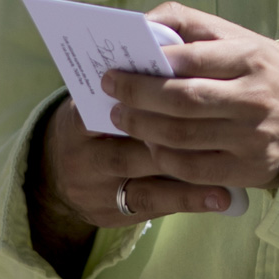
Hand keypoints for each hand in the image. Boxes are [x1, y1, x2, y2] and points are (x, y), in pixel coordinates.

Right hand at [30, 95, 236, 245]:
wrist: (51, 173)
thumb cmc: (94, 123)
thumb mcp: (96, 101)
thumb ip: (129, 90)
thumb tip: (180, 63)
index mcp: (77, 120)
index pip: (108, 110)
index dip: (147, 104)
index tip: (188, 92)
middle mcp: (82, 160)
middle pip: (128, 153)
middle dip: (173, 146)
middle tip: (219, 136)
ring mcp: (94, 192)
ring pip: (144, 186)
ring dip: (189, 181)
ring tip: (227, 178)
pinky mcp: (109, 215)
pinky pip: (153, 208)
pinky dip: (188, 201)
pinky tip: (219, 198)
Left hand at [102, 3, 278, 193]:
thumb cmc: (258, 71)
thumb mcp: (237, 38)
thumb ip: (190, 23)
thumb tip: (142, 24)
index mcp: (252, 59)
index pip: (192, 59)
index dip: (150, 64)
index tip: (116, 65)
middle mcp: (255, 99)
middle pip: (182, 100)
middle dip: (137, 95)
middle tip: (111, 90)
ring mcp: (252, 138)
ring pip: (182, 137)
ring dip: (141, 127)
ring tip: (120, 117)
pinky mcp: (247, 170)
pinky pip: (192, 169)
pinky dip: (162, 156)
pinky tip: (149, 143)